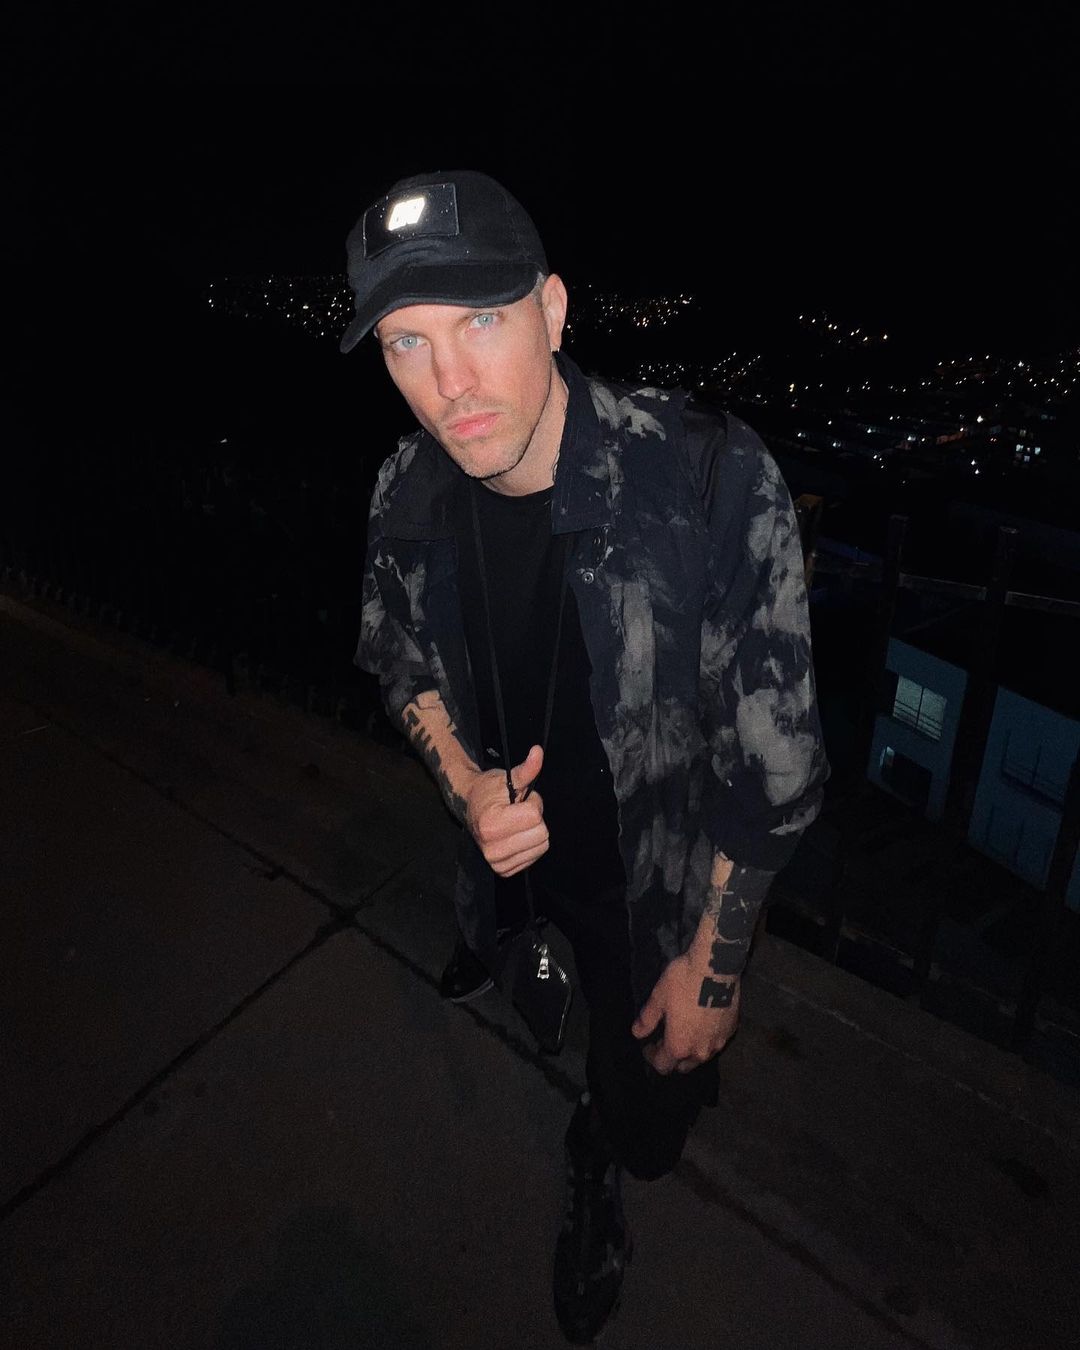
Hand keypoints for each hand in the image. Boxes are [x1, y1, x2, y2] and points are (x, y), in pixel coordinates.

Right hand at [465, 744, 548, 876]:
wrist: (470, 808)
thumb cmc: (489, 791)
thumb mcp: (508, 778)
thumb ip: (526, 769)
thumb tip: (538, 752)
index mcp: (491, 824)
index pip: (535, 816)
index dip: (532, 802)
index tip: (519, 799)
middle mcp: (493, 849)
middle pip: (542, 833)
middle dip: (535, 818)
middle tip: (519, 811)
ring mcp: (497, 863)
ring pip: (542, 846)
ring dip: (533, 831)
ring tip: (517, 822)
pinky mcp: (503, 871)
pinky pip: (535, 857)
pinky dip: (530, 845)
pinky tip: (516, 836)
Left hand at [631, 955, 740, 1074]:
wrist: (717, 967)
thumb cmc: (682, 982)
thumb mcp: (658, 998)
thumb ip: (647, 1020)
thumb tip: (637, 1033)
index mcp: (679, 1046)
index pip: (663, 1066)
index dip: (652, 1057)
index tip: (649, 1044)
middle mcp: (700, 1052)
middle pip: (683, 1066)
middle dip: (673, 1057)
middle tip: (666, 1038)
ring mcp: (719, 1042)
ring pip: (701, 1056)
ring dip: (691, 1049)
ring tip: (685, 1030)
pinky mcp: (732, 1030)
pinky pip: (716, 1042)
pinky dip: (707, 1038)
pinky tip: (703, 1022)